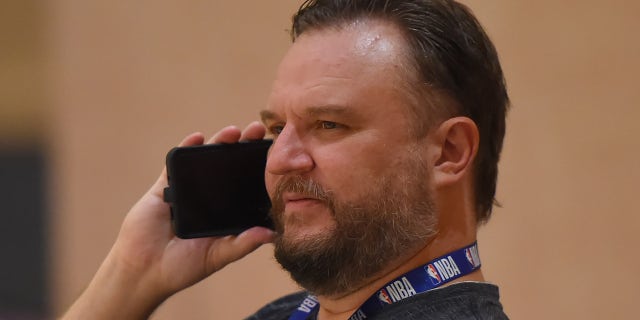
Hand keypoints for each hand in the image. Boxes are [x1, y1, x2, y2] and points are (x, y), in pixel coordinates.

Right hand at [63, 122, 274, 318]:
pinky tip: (197, 138)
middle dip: (242, 147)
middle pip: (228, 167)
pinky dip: (186, 148)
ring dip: (218, 142)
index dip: (258, 170)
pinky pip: (175, 164)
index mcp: (223, 213)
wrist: (144, 270)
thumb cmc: (182, 268)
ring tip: (233, 131)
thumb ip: (242, 244)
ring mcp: (186, 191)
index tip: (275, 155)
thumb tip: (272, 235)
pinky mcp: (164, 188)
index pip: (245, 186)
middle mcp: (208, 198)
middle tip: (258, 130)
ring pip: (204, 161)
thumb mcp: (217, 256)